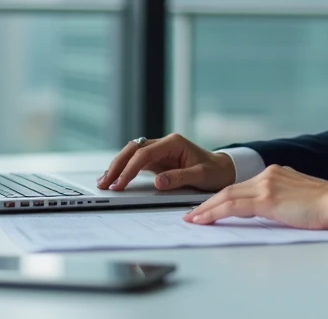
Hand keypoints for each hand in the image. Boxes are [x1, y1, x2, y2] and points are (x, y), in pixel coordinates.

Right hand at [97, 133, 235, 192]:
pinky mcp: (158, 160)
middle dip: (117, 165)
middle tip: (105, 183)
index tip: (120, 184)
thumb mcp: (201, 176)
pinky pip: (136, 162)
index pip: (145, 154)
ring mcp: (160, 151)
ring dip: (118, 166)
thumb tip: (158, 181)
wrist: (223, 169)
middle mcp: (164, 144)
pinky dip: (124, 169)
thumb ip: (179, 178)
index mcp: (174, 143)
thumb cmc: (214, 171)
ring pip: (132, 154)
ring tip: (104, 182)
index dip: (130, 169)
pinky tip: (115, 179)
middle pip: (133, 150)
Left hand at [184, 164, 327, 229]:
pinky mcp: (267, 199)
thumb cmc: (326, 206)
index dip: (223, 197)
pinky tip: (203, 220)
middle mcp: (269, 175)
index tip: (211, 207)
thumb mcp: (299, 197)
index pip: (242, 186)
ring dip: (207, 208)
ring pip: (227, 196)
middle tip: (192, 214)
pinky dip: (215, 212)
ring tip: (192, 219)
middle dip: (208, 203)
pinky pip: (233, 206)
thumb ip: (282, 200)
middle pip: (230, 189)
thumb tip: (272, 211)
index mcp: (276, 174)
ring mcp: (267, 185)